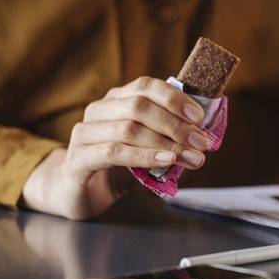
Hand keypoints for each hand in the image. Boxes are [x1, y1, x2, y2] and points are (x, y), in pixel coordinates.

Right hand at [21, 76, 209, 219]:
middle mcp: (97, 111)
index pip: (144, 86)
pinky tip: (166, 161)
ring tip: (191, 157)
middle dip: (175, 124)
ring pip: (128, 128)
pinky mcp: (77, 160)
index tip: (199, 116)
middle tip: (201, 142)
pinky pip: (113, 152)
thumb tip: (201, 133)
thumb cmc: (116, 166)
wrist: (77, 193)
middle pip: (139, 106)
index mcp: (114, 100)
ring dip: (166, 143)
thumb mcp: (144, 145)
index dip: (173, 98)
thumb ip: (165, 135)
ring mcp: (84, 134)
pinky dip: (144, 156)